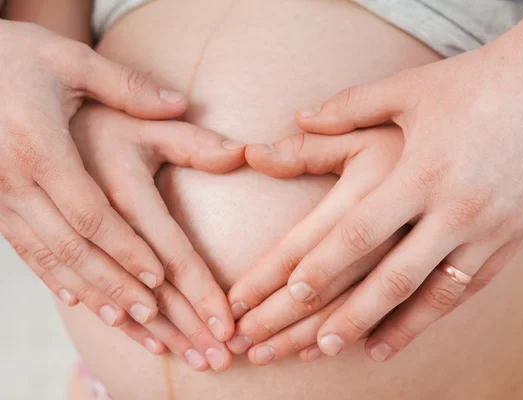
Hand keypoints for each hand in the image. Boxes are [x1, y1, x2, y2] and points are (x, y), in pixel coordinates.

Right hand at [0, 21, 188, 326]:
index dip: (124, 248)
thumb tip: (182, 103)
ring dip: (90, 292)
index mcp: (42, 147)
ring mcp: (0, 197)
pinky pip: (26, 251)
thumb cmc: (20, 60)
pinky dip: (56, 279)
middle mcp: (17, 180)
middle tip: (154, 317)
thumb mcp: (71, 60)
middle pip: (73, 247)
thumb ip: (127, 86)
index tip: (158, 277)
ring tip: (126, 321)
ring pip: (49, 258)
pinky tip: (80, 300)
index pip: (91, 212)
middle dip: (116, 285)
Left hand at [230, 4, 522, 360]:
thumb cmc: (478, 85)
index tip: (289, 294)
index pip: (358, 231)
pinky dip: (436, 313)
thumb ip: (350, 106)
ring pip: (433, 294)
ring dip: (394, 328)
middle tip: (310, 346)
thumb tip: (298, 116)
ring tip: (359, 353)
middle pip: (391, 277)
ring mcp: (485, 230)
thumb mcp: (411, 89)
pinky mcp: (509, 239)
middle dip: (348, 315)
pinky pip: (468, 287)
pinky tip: (412, 329)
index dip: (321, 265)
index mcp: (419, 172)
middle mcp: (452, 210)